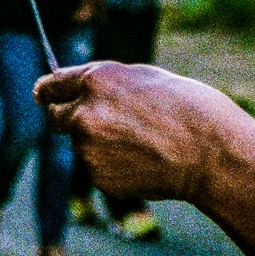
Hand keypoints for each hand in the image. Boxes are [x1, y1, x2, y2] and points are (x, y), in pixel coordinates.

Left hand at [34, 61, 235, 202]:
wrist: (210, 153)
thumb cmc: (187, 109)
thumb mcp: (142, 79)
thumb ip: (103, 85)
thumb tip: (76, 93)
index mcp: (94, 81)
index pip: (52, 85)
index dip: (47, 92)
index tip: (43, 96)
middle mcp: (83, 113)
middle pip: (56, 118)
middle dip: (69, 119)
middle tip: (98, 124)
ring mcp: (87, 148)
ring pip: (82, 145)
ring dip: (99, 144)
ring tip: (143, 143)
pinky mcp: (97, 176)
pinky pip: (98, 168)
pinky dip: (113, 166)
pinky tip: (144, 161)